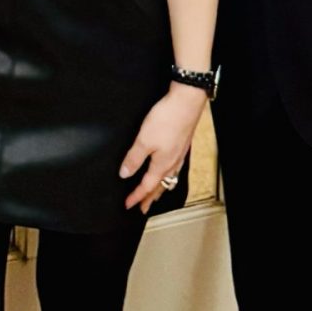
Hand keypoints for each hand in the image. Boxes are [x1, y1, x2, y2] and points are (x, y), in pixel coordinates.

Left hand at [120, 85, 208, 213]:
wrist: (186, 102)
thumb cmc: (167, 119)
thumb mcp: (143, 140)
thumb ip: (134, 158)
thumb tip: (124, 174)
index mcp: (161, 165)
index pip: (146, 186)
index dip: (135, 197)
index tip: (127, 204)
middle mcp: (172, 163)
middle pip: (159, 186)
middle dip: (150, 198)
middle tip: (143, 208)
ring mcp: (178, 155)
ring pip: (168, 178)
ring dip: (160, 188)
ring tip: (156, 194)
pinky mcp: (181, 146)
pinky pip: (174, 168)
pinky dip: (168, 176)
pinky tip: (168, 171)